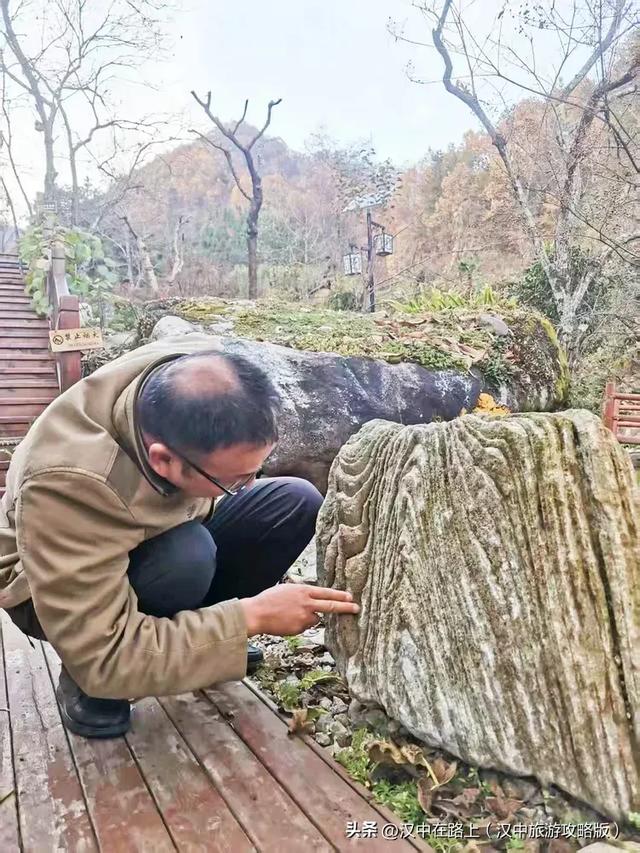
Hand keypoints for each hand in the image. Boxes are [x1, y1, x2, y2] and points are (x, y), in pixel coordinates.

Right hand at [240, 584, 358, 636]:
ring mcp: (304, 617)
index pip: (326, 592)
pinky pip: (304, 627)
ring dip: (308, 618)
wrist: (256, 613)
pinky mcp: (299, 628)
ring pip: (315, 619)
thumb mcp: (288, 590)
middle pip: (330, 606)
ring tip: (290, 615)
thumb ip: (302, 594)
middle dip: (345, 607)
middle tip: (356, 608)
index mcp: (303, 591)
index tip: (350, 597)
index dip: (340, 595)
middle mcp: (306, 603)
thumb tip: (313, 598)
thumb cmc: (269, 600)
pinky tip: (287, 621)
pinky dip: (299, 625)